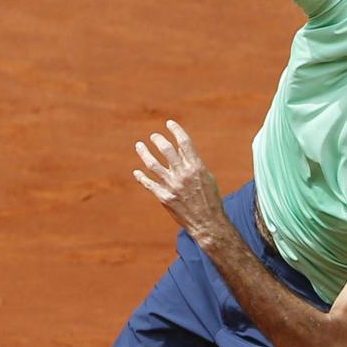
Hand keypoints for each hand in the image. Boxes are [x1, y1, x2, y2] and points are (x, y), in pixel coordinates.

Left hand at [133, 120, 228, 241]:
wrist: (207, 223)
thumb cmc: (209, 198)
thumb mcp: (206, 177)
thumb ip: (192, 162)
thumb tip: (180, 148)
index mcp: (196, 167)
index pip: (184, 142)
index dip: (176, 130)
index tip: (169, 123)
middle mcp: (183, 174)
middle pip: (166, 150)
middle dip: (158, 139)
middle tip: (153, 136)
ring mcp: (172, 186)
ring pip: (152, 164)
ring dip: (144, 153)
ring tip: (139, 145)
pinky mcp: (164, 197)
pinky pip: (148, 183)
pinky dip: (141, 177)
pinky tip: (137, 172)